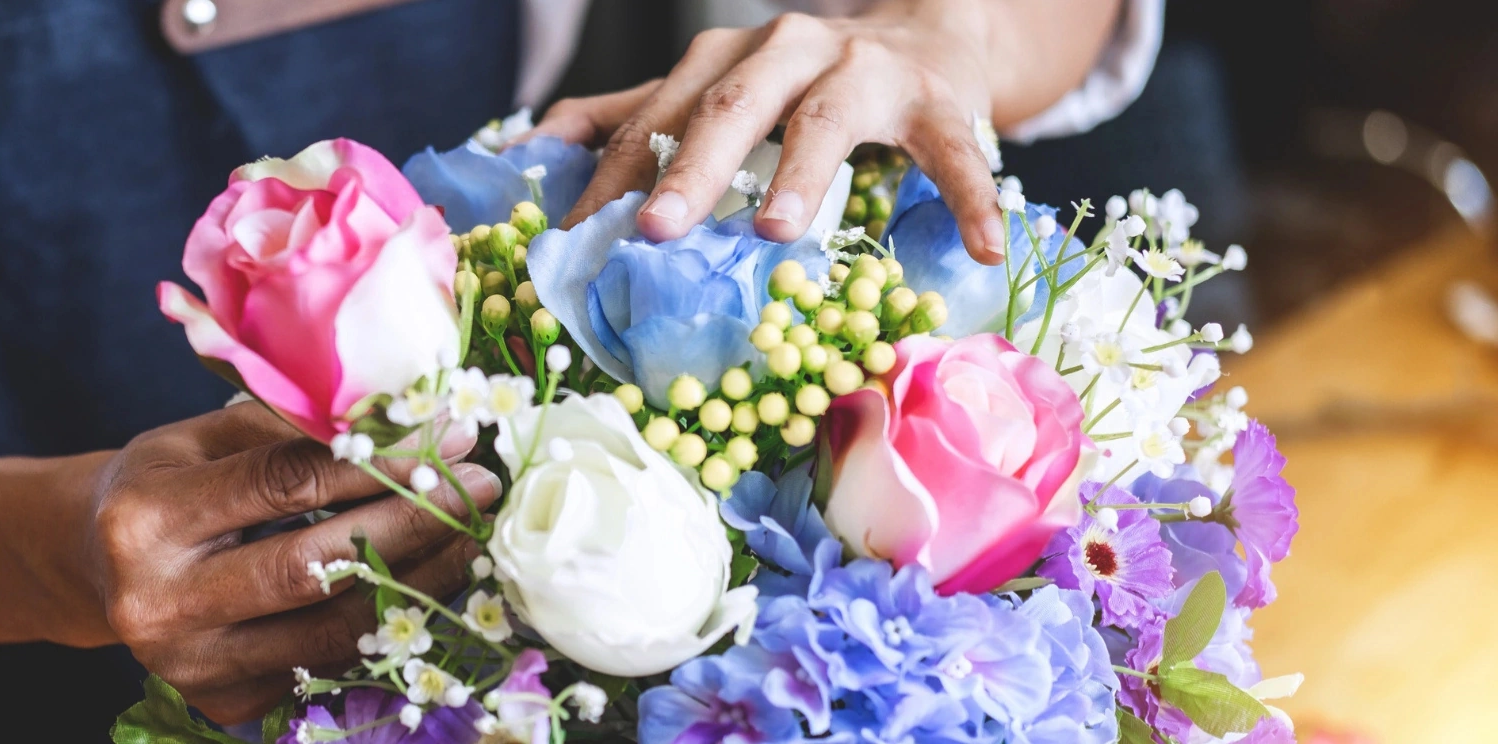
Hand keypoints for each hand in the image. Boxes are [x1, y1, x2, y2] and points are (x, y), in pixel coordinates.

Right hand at [89, 403, 498, 722]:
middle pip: (313, 566)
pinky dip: (384, 622)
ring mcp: (191, 665)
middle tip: (478, 489)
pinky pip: (326, 664)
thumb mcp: (199, 436)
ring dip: (417, 581)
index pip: (285, 483)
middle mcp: (160, 602)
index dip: (377, 459)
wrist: (94, 567)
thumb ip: (287, 427)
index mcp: (146, 518)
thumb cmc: (161, 485)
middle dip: (411, 523)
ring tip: (472, 537)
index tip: (448, 436)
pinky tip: (428, 583)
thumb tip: (404, 414)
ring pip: (331, 629)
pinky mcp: (222, 702)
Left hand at [530, 2, 1015, 262]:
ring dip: (802, 175)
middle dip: (690, 166)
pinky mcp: (942, 102)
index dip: (614, 175)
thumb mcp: (718, 88)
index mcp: (726, 57)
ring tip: (776, 233)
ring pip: (827, 118)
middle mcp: (789, 51)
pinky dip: (969, 198)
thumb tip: (533, 143)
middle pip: (731, 106)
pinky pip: (954, 152)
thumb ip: (634, 113)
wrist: (929, 35)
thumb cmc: (806, 83)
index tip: (573, 237)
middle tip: (655, 230)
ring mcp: (868, 71)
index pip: (658, 115)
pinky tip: (981, 247)